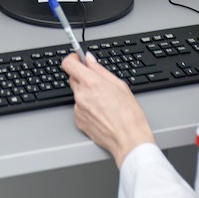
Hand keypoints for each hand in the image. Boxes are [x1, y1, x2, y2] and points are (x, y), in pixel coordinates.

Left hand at [62, 52, 155, 166]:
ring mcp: (78, 109)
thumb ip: (101, 70)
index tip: (77, 58)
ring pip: (78, 94)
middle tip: (98, 83)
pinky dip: (87, 108)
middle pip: (73, 78)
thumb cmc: (129, 114)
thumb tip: (90, 60)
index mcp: (91, 83)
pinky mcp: (78, 121)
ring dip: (86, 94)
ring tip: (105, 103)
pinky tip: (102, 113)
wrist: (129, 139)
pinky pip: (80, 108)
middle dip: (83, 77)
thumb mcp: (120, 85)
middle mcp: (81, 95)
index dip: (72, 58)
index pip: (69, 64)